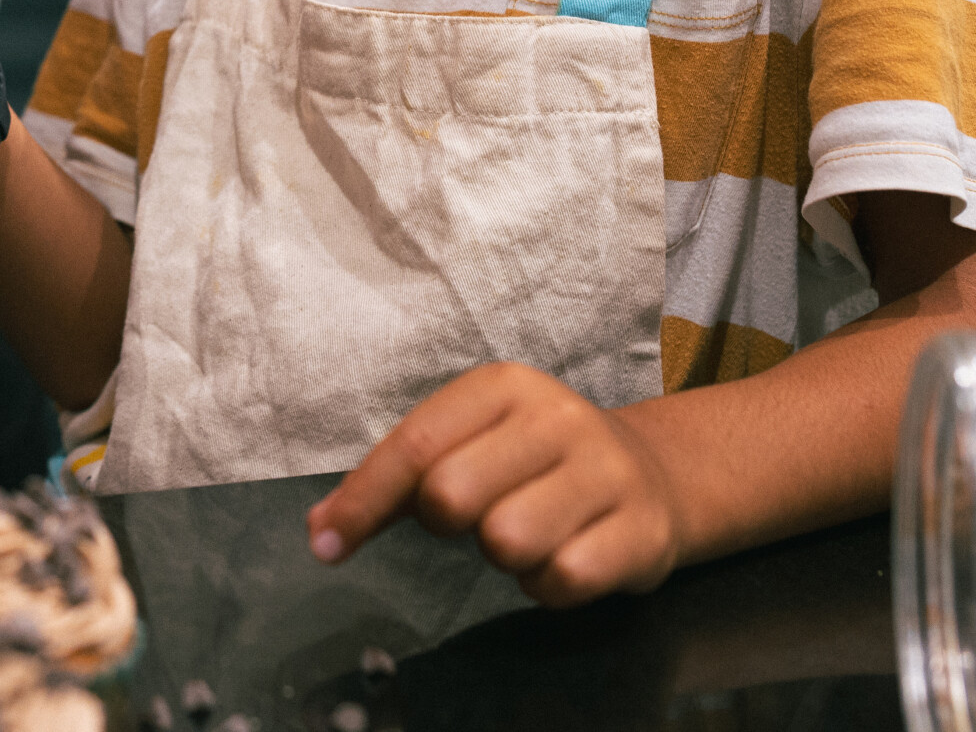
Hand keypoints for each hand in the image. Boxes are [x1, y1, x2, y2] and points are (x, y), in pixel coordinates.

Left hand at [305, 363, 685, 607]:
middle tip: (475, 518)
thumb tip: (322, 530)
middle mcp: (557, 418)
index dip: (363, 499)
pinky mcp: (642, 530)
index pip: (415, 444)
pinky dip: (547, 587)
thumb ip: (397, 483)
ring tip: (528, 535)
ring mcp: (606, 471)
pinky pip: (562, 581)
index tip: (325, 545)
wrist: (653, 475)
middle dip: (448, 523)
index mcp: (502, 387)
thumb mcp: (470, 445)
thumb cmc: (535, 463)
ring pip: (508, 542)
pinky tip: (565, 556)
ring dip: (504, 558)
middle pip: (452, 494)